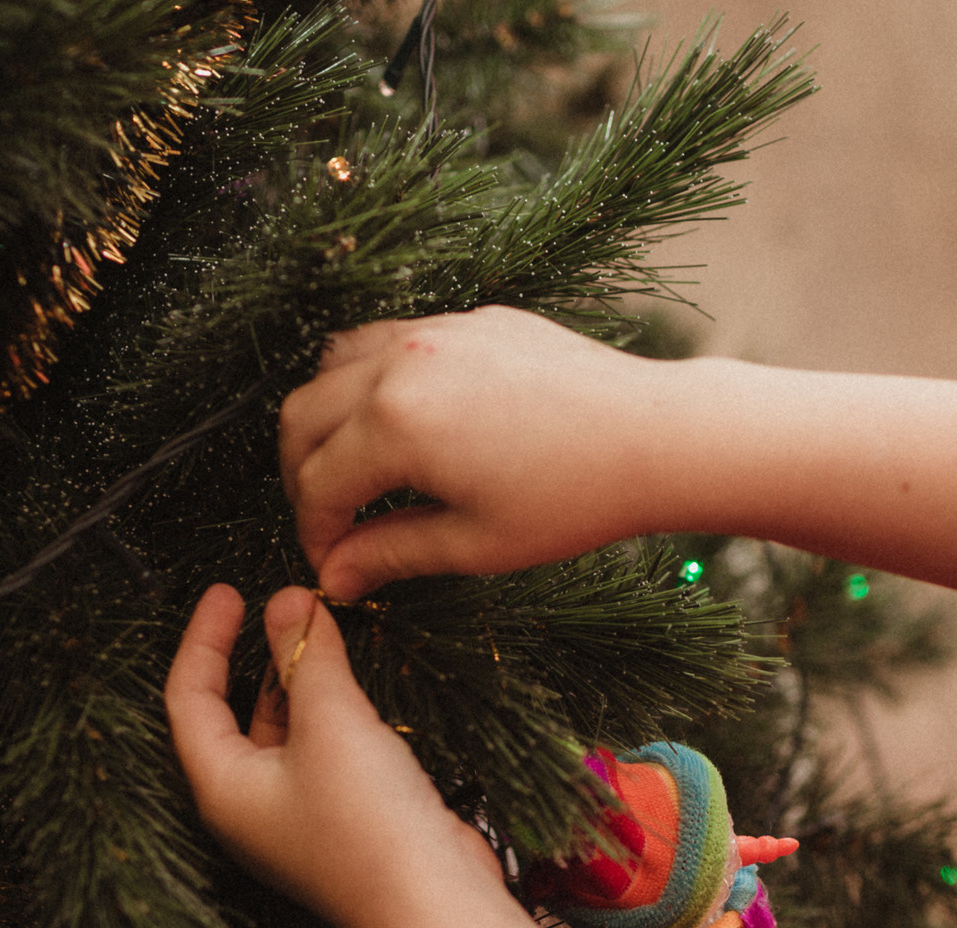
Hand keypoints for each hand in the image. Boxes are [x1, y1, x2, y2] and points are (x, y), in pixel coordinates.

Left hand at [164, 584, 556, 927]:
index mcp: (223, 787)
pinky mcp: (342, 822)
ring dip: (297, 681)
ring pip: (281, 732)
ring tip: (319, 632)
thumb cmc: (367, 824)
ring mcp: (297, 818)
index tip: (227, 592)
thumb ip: (307, 655)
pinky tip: (353, 684)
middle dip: (255, 656)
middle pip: (233, 715)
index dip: (204, 639)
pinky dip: (329, 711)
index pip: (189, 699)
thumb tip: (289, 599)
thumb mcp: (331, 721)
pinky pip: (321, 752)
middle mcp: (250, 807)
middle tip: (281, 605)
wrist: (433, 903)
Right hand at [281, 307, 674, 601]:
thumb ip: (390, 553)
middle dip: (303, 474)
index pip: (318, 482)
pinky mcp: (467, 320)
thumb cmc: (572, 499)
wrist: (653, 436)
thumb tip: (333, 578)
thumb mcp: (474, 543)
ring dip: (328, 419)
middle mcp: (400, 363)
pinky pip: (387, 341)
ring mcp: (433, 330)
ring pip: (332, 365)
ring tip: (355, 470)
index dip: (314, 533)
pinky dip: (370, 382)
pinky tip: (403, 427)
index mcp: (396, 423)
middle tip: (330, 522)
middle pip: (303, 415)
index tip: (331, 566)